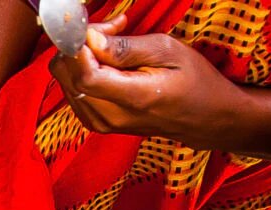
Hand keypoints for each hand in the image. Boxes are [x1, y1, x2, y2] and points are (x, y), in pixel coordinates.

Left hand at [49, 19, 256, 149]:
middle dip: (79, 43)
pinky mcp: (95, 121)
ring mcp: (99, 122)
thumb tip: (90, 39)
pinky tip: (108, 58)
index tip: (94, 25)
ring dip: (81, 53)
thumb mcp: (167, 52)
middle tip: (110, 27)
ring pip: (65, 80)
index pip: (83, 75)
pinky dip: (84, 67)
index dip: (79, 45)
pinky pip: (73, 88)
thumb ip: (125, 47)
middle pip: (66, 75)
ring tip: (114, 39)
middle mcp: (108, 116)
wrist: (205, 118)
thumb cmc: (193, 81)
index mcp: (131, 99)